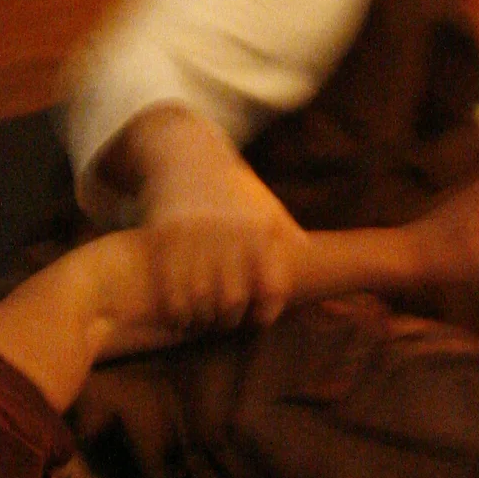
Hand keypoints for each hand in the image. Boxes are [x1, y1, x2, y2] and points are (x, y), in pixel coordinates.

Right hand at [125, 110, 308, 332]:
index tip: (256, 321)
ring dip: (200, 319)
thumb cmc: (234, 191)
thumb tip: (312, 261)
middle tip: (224, 323)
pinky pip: (170, 287)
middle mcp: (232, 232)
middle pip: (233, 300)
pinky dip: (175, 309)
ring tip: (200, 322)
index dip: (266, 314)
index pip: (272, 289)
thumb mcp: (267, 206)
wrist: (187, 154)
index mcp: (263, 229)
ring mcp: (197, 234)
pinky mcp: (166, 235)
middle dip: (229, 319)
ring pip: (199, 299)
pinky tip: (178, 314)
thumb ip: (288, 237)